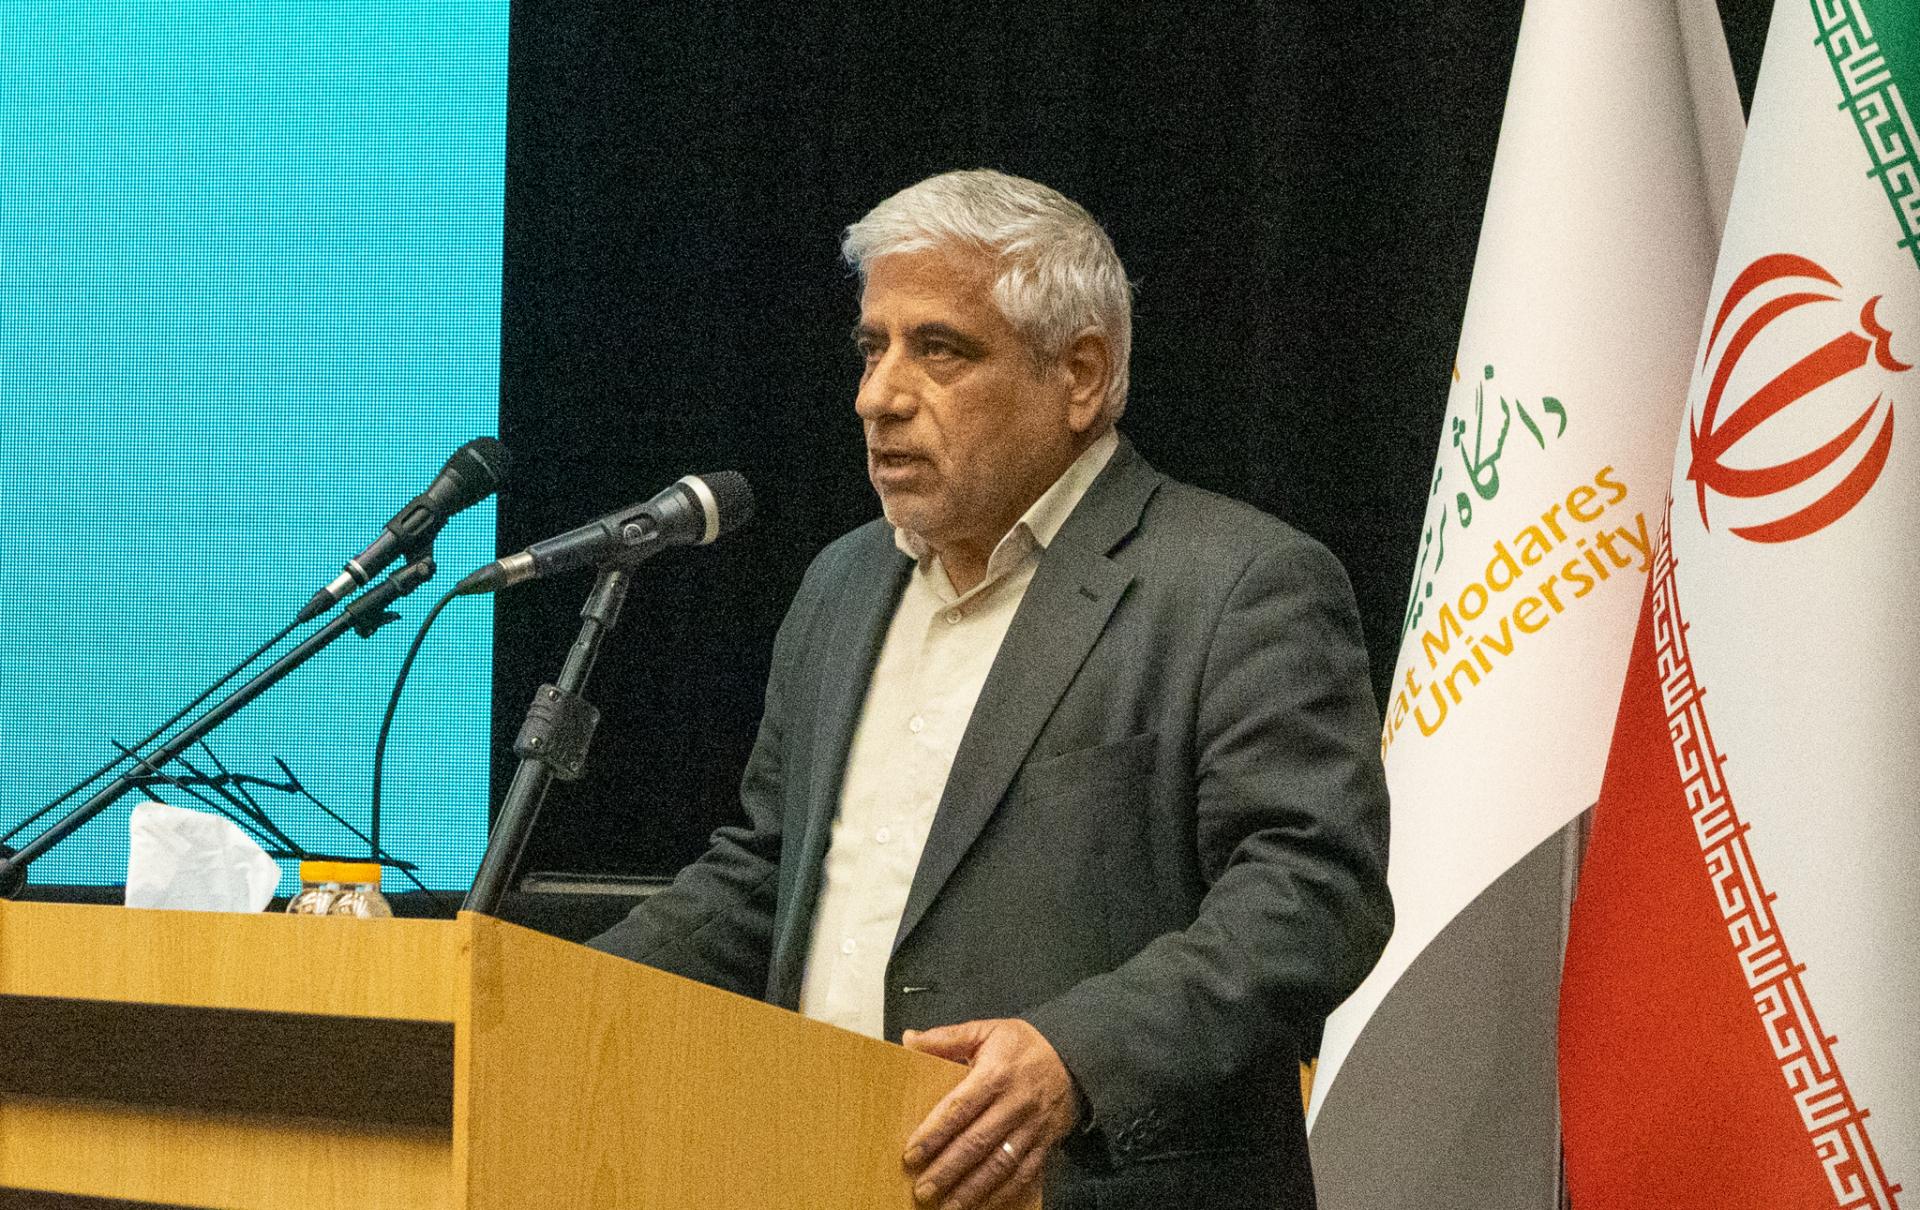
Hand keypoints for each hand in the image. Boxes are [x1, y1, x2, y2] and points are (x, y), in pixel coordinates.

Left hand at [901, 1018, 1080, 1209]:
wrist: (1074, 1056)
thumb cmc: (1024, 1045)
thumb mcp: (987, 1030)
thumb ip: (946, 1037)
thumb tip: (909, 1039)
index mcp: (996, 1073)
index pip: (960, 1108)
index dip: (935, 1133)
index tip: (911, 1154)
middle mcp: (1015, 1103)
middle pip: (977, 1142)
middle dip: (948, 1170)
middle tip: (923, 1190)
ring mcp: (1032, 1127)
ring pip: (1000, 1164)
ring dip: (972, 1189)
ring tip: (947, 1206)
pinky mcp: (1044, 1143)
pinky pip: (1023, 1174)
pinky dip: (1002, 1194)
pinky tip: (981, 1206)